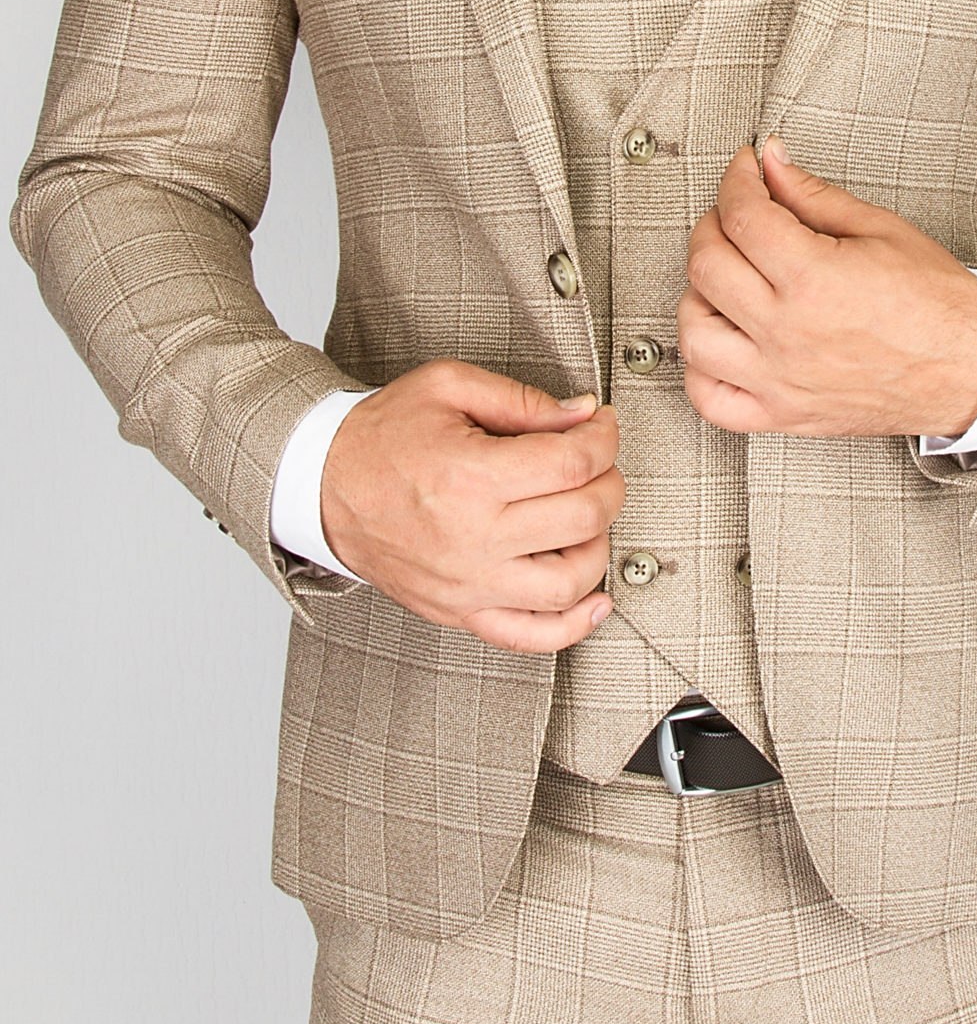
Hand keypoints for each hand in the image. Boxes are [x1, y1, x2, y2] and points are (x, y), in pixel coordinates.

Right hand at [319, 360, 624, 651]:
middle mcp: (472, 538)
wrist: (321, 485)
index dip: (603, 438)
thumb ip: (521, 399)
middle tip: (598, 462)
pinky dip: (575, 623)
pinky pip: (532, 636)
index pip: (573, 464)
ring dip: (598, 545)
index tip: (601, 427)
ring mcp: (468, 584)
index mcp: (469, 476)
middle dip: (608, 480)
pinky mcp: (460, 612)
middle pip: (584, 517)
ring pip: (570, 582)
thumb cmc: (380, 437)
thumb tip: (582, 414)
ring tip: (584, 516)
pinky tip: (594, 597)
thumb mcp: (447, 388)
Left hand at [676, 139, 976, 439]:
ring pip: (694, 332)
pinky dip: (699, 368)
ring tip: (727, 278)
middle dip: (714, 224)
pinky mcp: (782, 414)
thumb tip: (770, 162)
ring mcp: (779, 380)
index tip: (745, 171)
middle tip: (738, 214)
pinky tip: (720, 339)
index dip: (737, 180)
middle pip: (706, 265)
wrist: (973, 368)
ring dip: (698, 294)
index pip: (742, 215)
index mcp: (814, 280)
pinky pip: (709, 398)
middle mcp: (787, 333)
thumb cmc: (937, 305)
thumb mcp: (880, 229)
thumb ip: (813, 194)